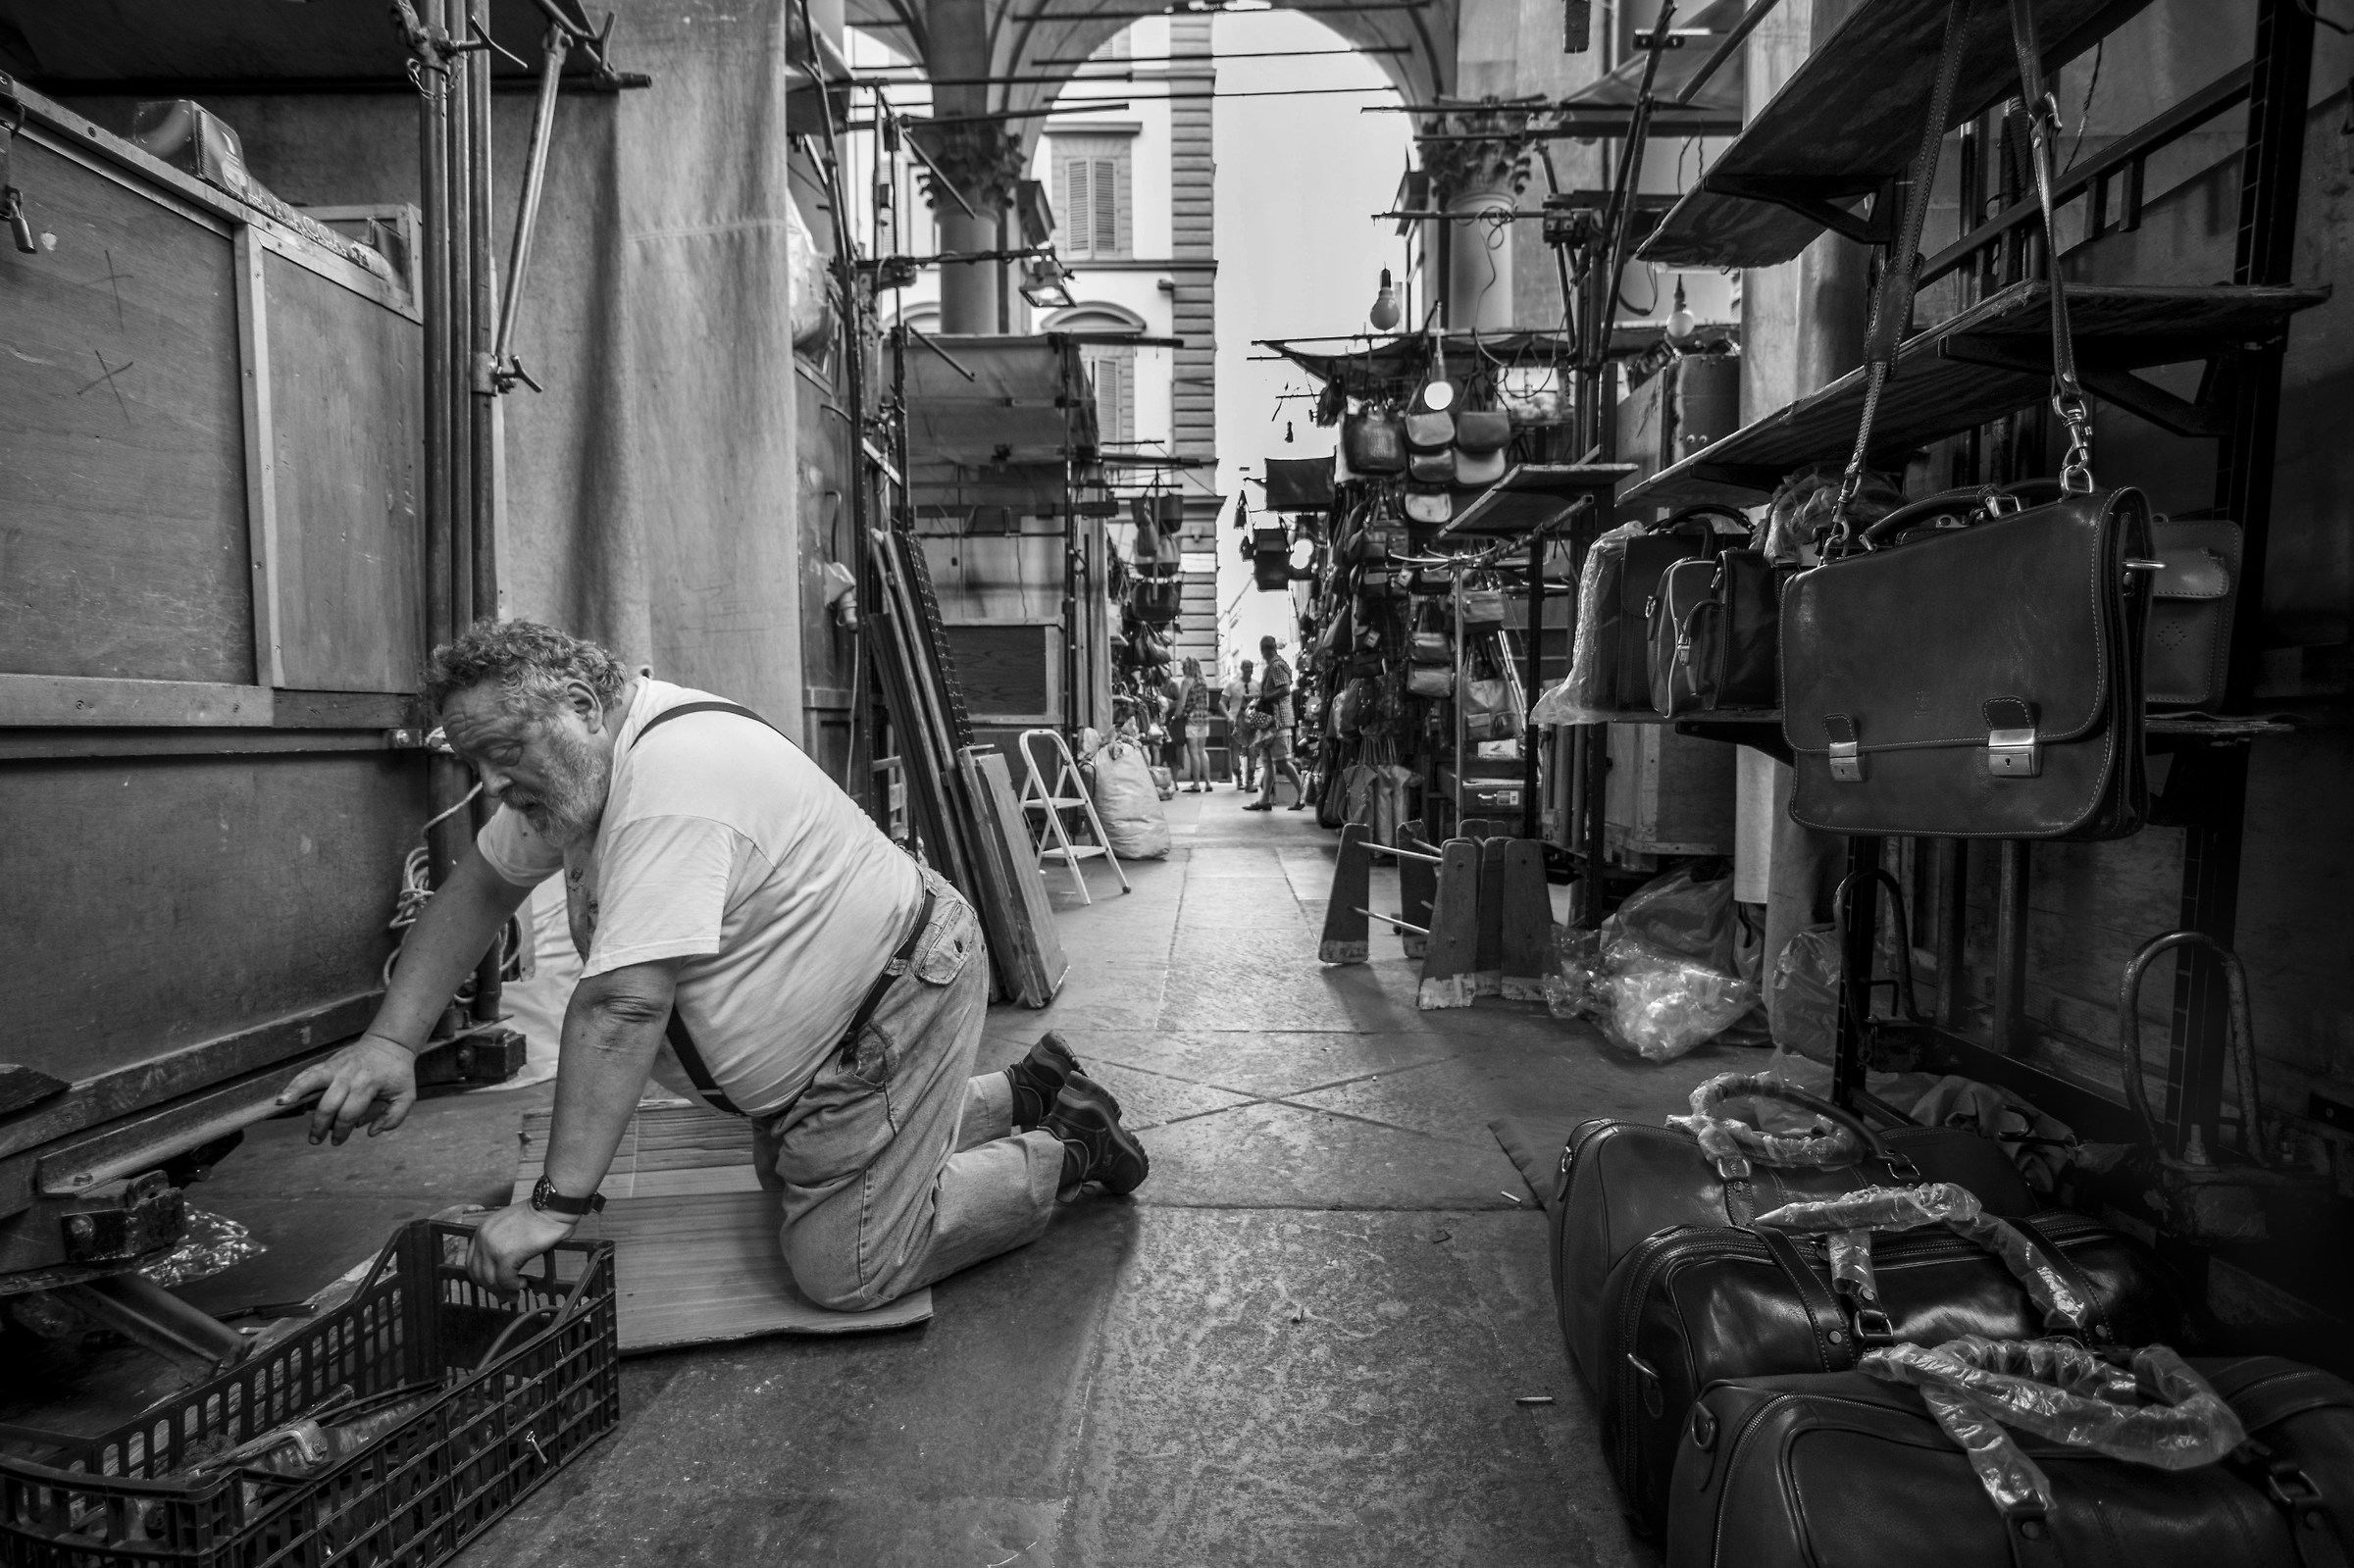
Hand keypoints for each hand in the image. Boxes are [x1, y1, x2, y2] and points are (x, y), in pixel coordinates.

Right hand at [277, 1035, 418, 1144]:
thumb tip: (370, 1132)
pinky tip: (284, 1095)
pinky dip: (296, 1083)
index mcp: (369, 1085)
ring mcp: (338, 1067)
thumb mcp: (406, 1096)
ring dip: (296, 1093)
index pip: (349, 1113)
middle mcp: (350, 1075)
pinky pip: (309, 1072)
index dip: (341, 1130)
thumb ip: (394, 1118)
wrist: (390, 1044)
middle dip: (320, 1125)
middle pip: (329, 1103)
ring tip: (281, 1105)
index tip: (337, 1141)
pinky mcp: (329, 1062)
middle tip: (315, 1140)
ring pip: (313, 1080)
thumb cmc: (398, 1073)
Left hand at [467, 1201, 576, 1294]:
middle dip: (492, 1289)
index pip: (473, 1263)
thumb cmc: (540, 1216)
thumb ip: (502, 1245)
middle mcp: (483, 1238)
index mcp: (482, 1231)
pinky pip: (505, 1280)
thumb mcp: (511, 1227)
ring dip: (504, 1290)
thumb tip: (505, 1271)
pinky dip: (513, 1286)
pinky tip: (523, 1282)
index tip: (495, 1286)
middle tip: (507, 1296)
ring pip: (490, 1280)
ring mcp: (493, 1247)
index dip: (483, 1278)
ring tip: (517, 1291)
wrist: (552, 1206)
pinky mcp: (506, 1255)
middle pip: (478, 1274)